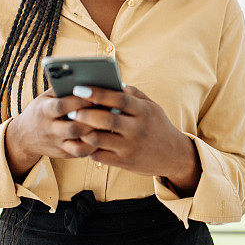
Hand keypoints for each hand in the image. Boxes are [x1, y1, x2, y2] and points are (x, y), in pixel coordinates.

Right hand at [8, 86, 103, 159]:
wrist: (25, 136)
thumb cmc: (42, 109)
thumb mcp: (46, 97)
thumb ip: (63, 89)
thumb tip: (88, 79)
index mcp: (44, 111)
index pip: (62, 106)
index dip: (79, 101)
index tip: (96, 95)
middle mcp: (50, 130)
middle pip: (73, 128)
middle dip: (92, 120)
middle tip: (110, 110)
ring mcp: (57, 145)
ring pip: (80, 145)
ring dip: (97, 134)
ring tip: (110, 123)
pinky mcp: (64, 154)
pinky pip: (82, 153)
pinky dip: (95, 145)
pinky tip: (105, 135)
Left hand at [69, 85, 199, 185]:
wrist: (173, 155)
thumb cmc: (157, 126)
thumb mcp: (152, 107)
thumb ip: (134, 94)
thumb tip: (113, 82)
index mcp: (144, 111)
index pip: (120, 99)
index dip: (99, 93)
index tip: (80, 88)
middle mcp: (138, 129)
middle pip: (107, 119)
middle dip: (86, 113)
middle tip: (71, 109)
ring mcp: (130, 147)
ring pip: (100, 139)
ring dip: (83, 131)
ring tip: (73, 124)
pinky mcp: (124, 163)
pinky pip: (100, 155)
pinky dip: (88, 147)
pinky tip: (82, 140)